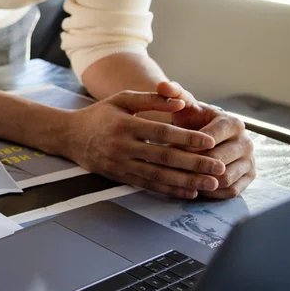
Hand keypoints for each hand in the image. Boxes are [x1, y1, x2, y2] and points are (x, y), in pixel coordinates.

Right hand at [64, 91, 226, 199]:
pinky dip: (170, 190)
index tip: (210, 141)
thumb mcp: (122, 99)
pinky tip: (189, 191)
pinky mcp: (119, 177)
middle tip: (219, 167)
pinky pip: (149, 186)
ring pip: (158, 175)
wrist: (70, 136)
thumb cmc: (100, 114)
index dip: (187, 138)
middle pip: (164, 157)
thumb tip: (181, 102)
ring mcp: (120, 164)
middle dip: (194, 163)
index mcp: (124, 124)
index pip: (161, 133)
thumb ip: (152, 100)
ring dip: (187, 181)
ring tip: (210, 183)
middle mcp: (122, 146)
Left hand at [160, 81, 255, 199]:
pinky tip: (194, 187)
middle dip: (192, 166)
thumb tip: (162, 85)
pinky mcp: (249, 177)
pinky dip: (212, 192)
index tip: (166, 148)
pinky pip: (231, 191)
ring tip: (180, 178)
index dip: (186, 146)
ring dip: (200, 181)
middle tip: (170, 169)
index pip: (208, 140)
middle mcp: (246, 141)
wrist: (205, 134)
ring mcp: (250, 160)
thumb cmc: (192, 119)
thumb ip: (173, 93)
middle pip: (217, 161)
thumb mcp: (183, 105)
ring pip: (224, 178)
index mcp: (232, 122)